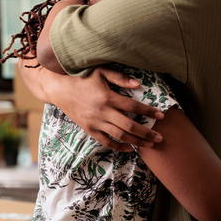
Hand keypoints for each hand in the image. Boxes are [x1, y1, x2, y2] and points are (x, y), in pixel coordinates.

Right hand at [45, 66, 164, 151]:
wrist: (58, 88)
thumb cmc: (81, 77)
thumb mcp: (100, 71)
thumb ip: (120, 77)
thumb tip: (138, 84)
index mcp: (107, 97)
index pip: (133, 106)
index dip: (149, 111)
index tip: (161, 115)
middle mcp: (102, 112)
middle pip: (129, 126)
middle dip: (147, 133)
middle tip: (160, 137)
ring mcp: (95, 122)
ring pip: (119, 136)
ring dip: (136, 142)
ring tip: (150, 145)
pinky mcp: (89, 129)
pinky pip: (106, 141)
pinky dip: (118, 147)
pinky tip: (130, 148)